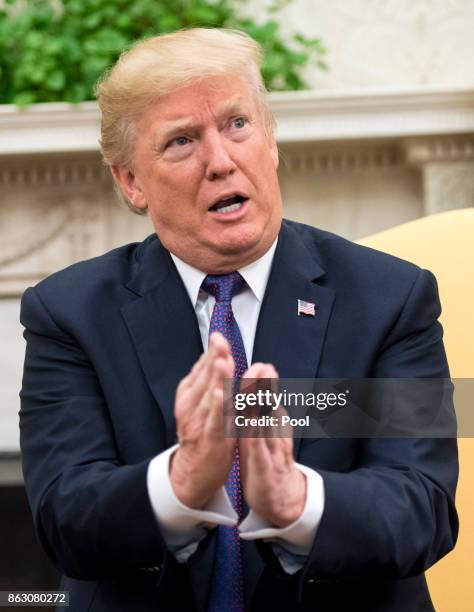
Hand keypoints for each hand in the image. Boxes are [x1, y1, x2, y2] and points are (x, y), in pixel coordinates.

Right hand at [170, 332, 234, 508]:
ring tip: (223, 362)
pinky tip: (221, 395)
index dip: (212, 351)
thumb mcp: (198, 401)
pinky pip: (215, 420)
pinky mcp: (210, 438)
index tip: (219, 335)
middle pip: (206, 378)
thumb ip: (205, 378)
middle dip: (215, 359)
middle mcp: (191, 405)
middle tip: (221, 342)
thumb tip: (213, 352)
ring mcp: (199, 422)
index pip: (202, 367)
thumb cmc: (200, 431)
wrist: (192, 471)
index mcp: (189, 394)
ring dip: (218, 379)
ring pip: (212, 397)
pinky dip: (218, 408)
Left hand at [239, 363, 305, 526]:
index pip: (266, 397)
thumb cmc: (266, 457)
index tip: (262, 364)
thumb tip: (260, 376)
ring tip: (257, 392)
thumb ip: (260, 403)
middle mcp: (274, 433)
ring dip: (263, 409)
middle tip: (264, 369)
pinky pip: (259, 453)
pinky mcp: (264, 469)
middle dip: (266, 388)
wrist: (280, 496)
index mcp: (270, 422)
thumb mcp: (262, 428)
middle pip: (269, 407)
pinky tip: (251, 430)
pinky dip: (255, 440)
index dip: (263, 381)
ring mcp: (271, 451)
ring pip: (267, 426)